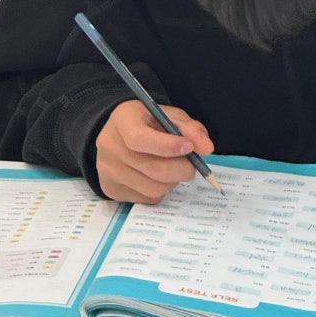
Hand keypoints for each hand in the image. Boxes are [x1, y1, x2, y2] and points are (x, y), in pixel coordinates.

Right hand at [96, 100, 213, 202]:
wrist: (117, 135)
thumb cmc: (147, 124)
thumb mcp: (168, 117)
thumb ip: (190, 129)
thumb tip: (207, 148)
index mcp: (122, 121)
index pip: (140, 139)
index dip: (168, 147)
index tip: (189, 147)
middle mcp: (109, 147)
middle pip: (153, 169)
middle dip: (181, 169)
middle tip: (191, 165)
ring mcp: (108, 172)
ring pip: (153, 189)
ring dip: (171, 182)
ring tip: (171, 169)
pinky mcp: (112, 190)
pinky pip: (146, 199)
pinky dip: (160, 191)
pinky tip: (156, 178)